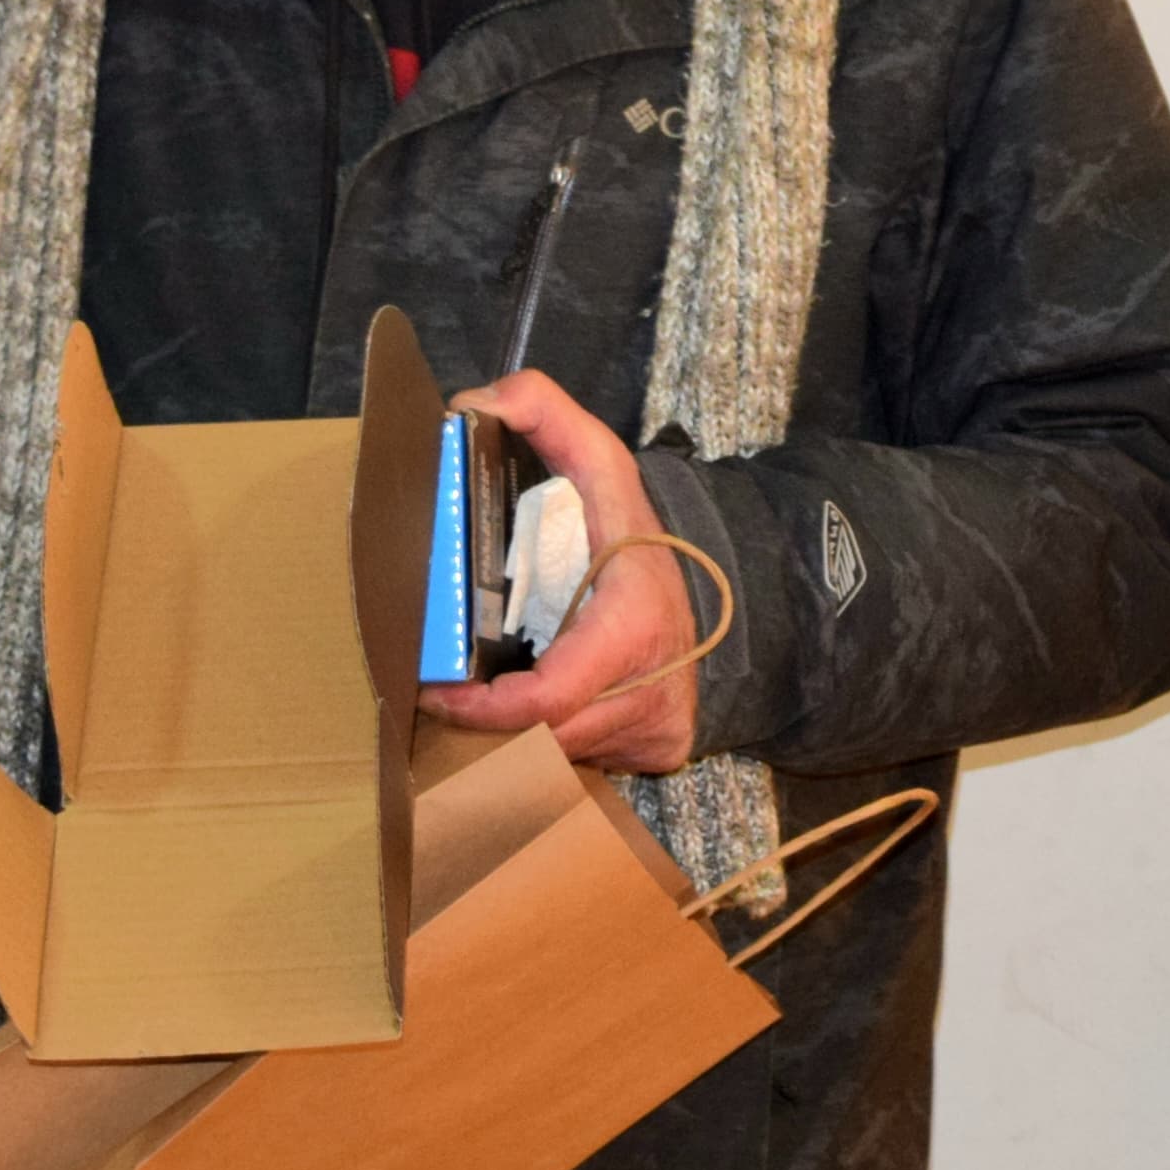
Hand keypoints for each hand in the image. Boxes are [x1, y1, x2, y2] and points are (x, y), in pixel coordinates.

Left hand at [418, 368, 706, 771]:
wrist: (737, 595)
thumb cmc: (651, 541)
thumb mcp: (607, 469)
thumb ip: (548, 418)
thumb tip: (474, 401)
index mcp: (630, 632)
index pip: (544, 703)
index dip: (479, 710)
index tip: (433, 692)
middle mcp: (648, 695)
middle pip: (538, 737)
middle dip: (487, 724)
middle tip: (445, 698)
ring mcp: (655, 733)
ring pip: (556, 759)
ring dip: (516, 739)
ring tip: (487, 706)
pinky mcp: (660, 755)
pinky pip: (584, 768)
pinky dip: (552, 749)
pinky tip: (538, 722)